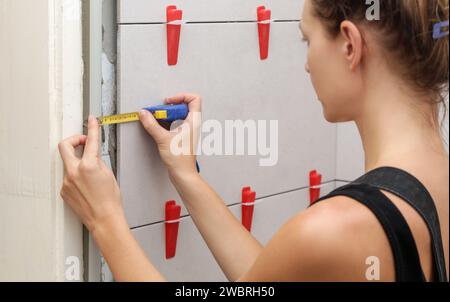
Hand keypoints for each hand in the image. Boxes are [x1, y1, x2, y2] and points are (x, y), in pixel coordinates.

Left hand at [58, 116, 125, 233]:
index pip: (91, 141)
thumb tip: (92, 154)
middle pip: (65, 146)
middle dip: (74, 140)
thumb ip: (98, 160)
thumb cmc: (110, 200)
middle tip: (82, 141)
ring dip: (78, 162)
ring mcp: (66, 182)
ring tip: (90, 173)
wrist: (104, 218)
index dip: (92, 127)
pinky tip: (87, 185)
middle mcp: (74, 172)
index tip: (92, 120)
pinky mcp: (64, 190)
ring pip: (68, 163)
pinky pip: (68, 177)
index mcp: (88, 166)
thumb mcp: (108, 174)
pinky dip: (76, 176)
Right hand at [139, 93, 201, 178]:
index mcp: (193, 122)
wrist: (183, 174)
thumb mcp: (163, 139)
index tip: (168, 102)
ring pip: (179, 114)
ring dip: (167, 114)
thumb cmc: (180, 159)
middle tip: (160, 111)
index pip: (194, 99)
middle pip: (185, 105)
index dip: (181, 96)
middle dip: (170, 105)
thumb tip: (144, 113)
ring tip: (157, 118)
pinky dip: (166, 122)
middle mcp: (192, 124)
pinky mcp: (182, 136)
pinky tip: (158, 127)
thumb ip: (152, 125)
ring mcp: (188, 130)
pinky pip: (175, 123)